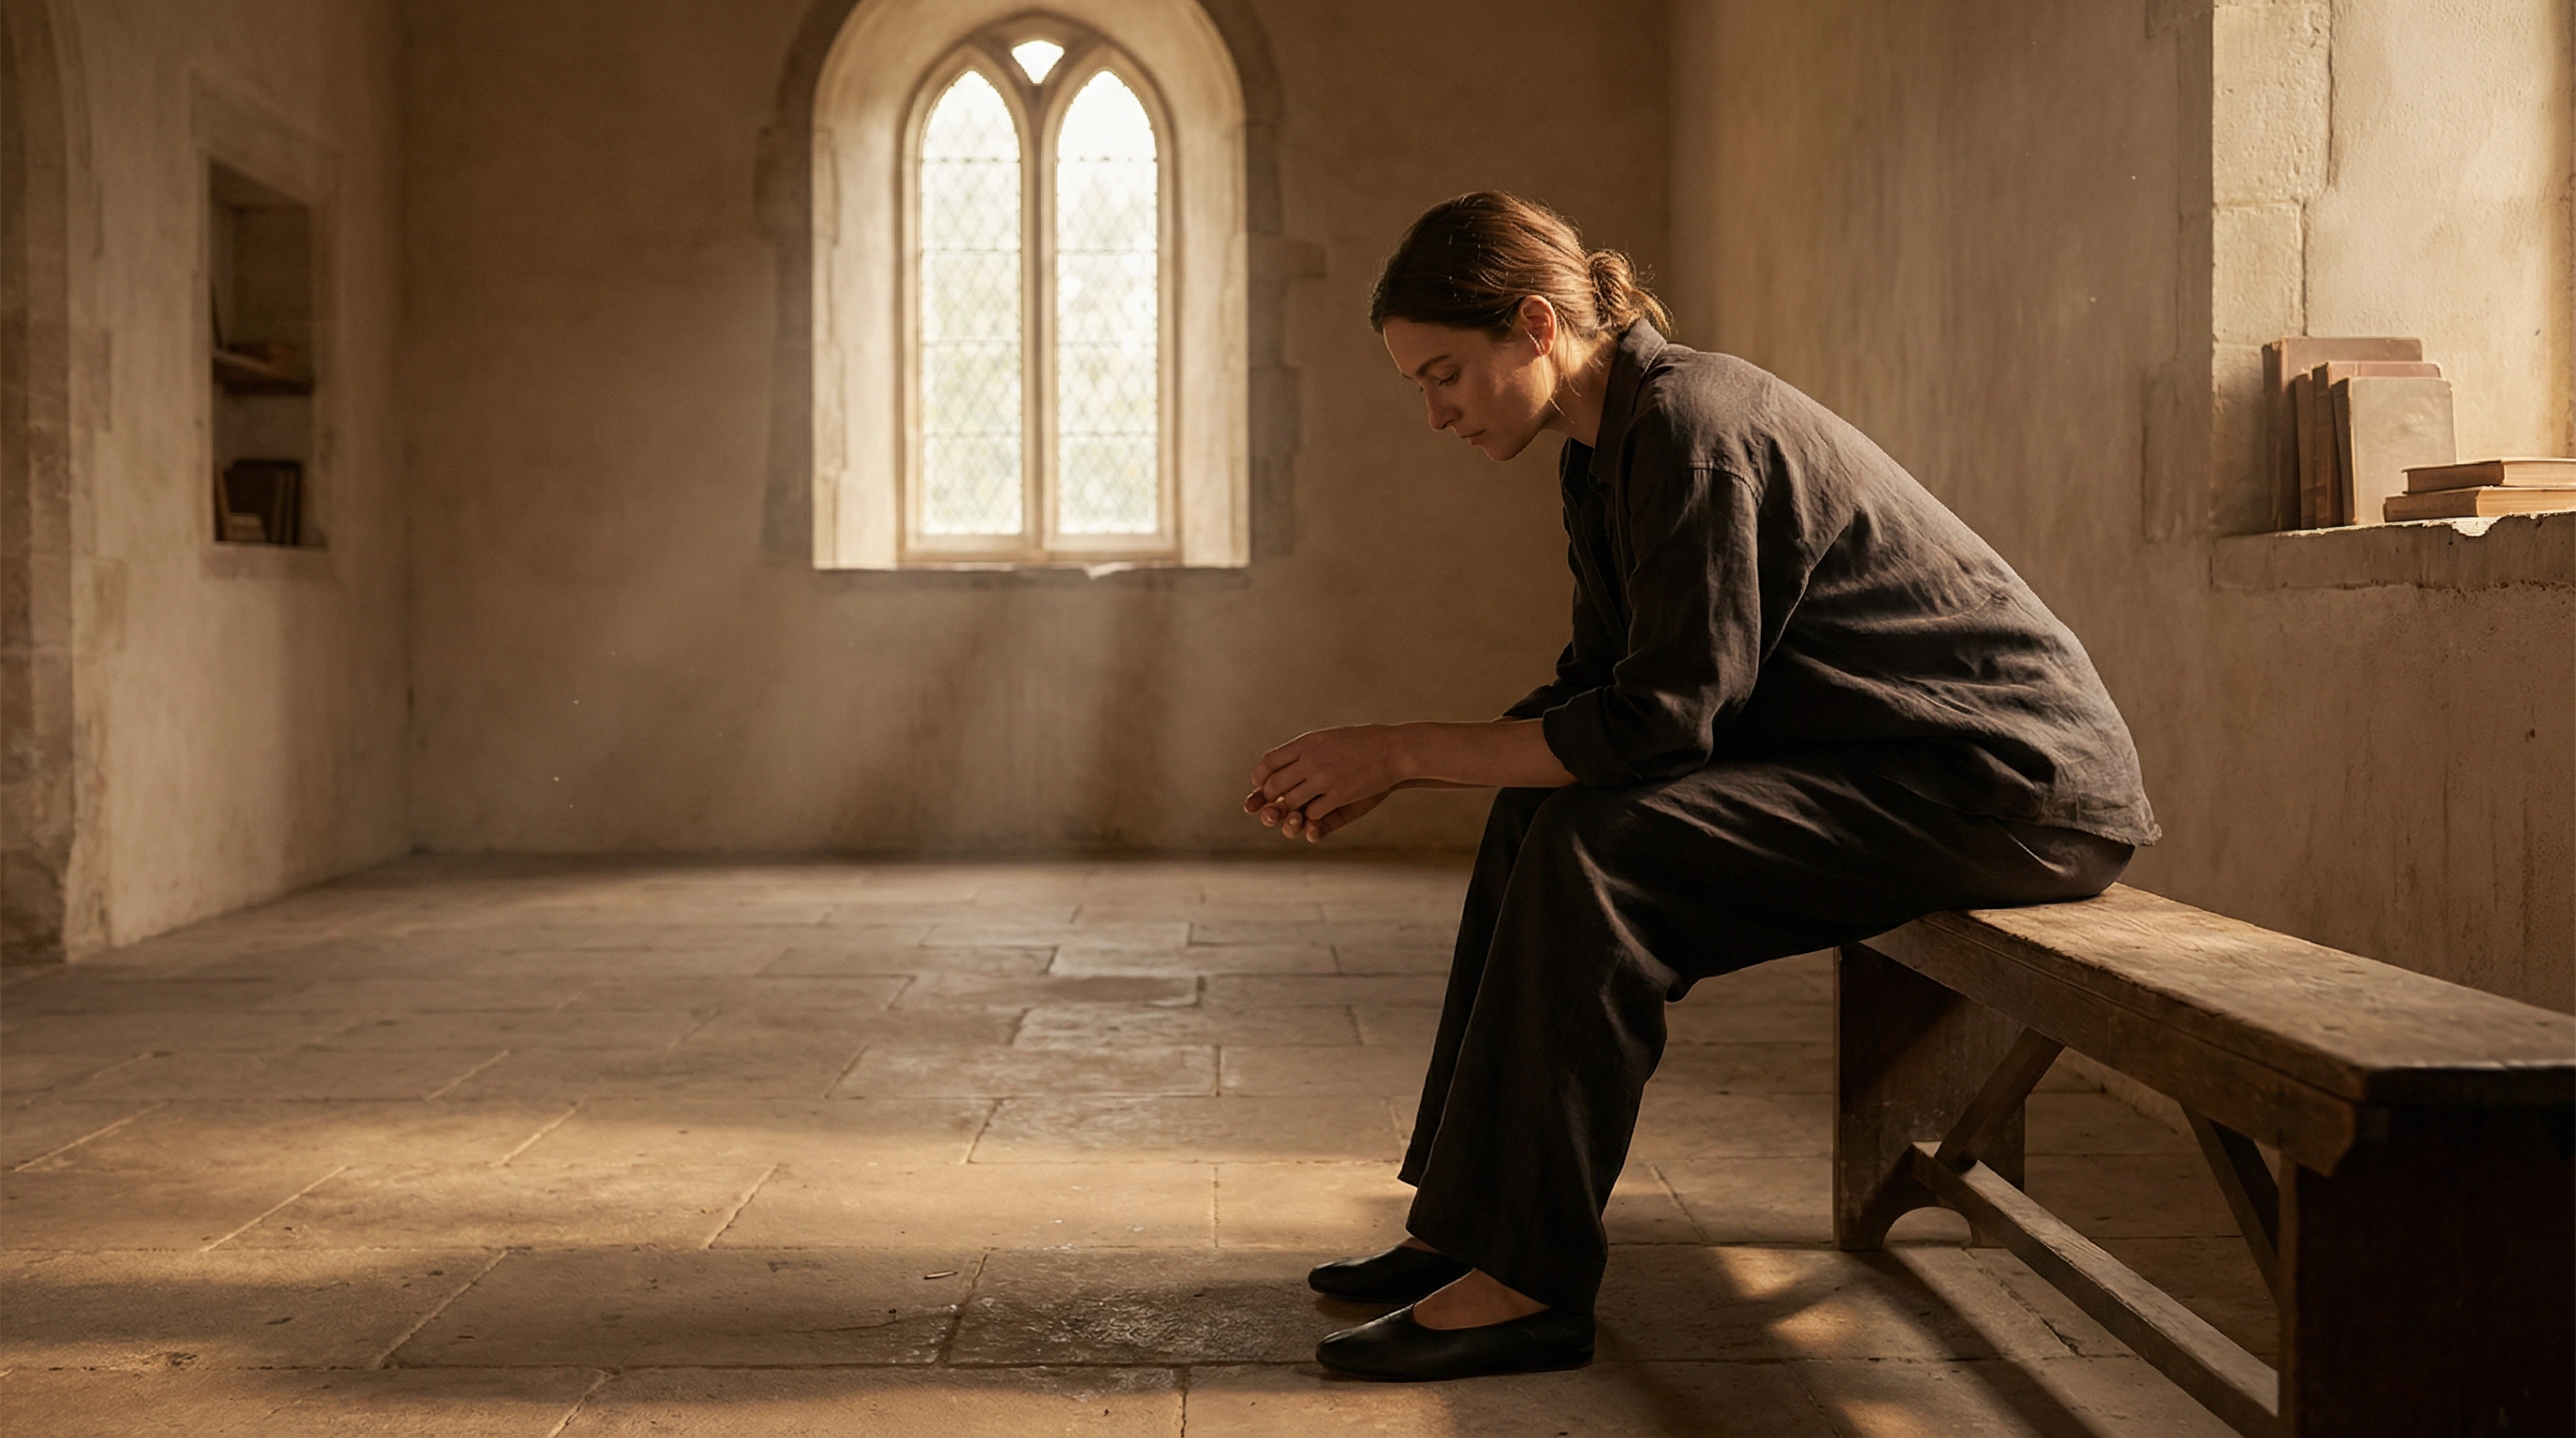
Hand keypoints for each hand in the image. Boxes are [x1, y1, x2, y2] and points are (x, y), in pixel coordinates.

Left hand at [1245, 725, 1411, 840]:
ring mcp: (1324, 779)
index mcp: (1306, 743)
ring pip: (1290, 803)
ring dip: (1291, 810)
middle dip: (1272, 799)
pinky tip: (1320, 811)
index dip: (1260, 778)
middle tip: (1278, 803)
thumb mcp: (1327, 738)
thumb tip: (1279, 764)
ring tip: (1297, 810)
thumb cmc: (1361, 743)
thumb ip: (1304, 750)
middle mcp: (1310, 760)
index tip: (1263, 785)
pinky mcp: (1339, 796)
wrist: (1394, 750)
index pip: (1268, 763)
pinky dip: (1312, 817)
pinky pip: (1313, 813)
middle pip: (1273, 787)